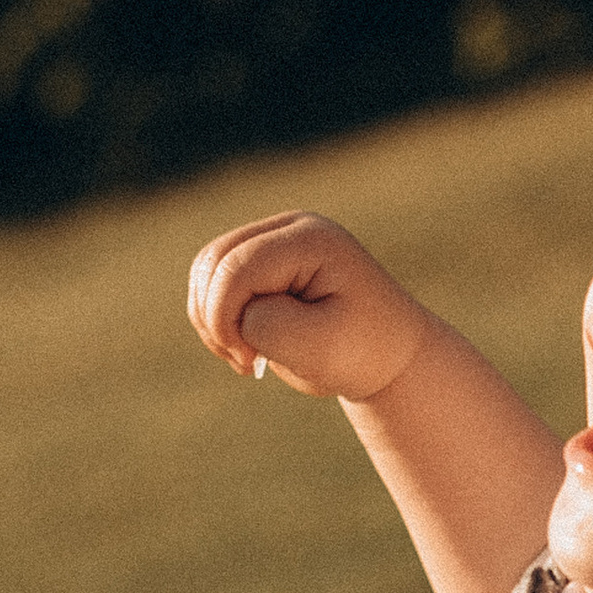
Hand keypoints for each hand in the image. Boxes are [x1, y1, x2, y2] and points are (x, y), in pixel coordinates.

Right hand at [187, 212, 432, 403]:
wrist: (387, 356)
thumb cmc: (362, 353)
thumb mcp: (319, 349)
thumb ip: (267, 325)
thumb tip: (234, 312)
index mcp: (311, 239)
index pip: (237, 266)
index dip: (225, 317)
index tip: (250, 364)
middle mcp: (289, 228)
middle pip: (214, 260)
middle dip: (214, 317)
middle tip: (247, 363)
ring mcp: (273, 241)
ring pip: (206, 270)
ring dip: (211, 320)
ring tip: (247, 359)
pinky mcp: (261, 264)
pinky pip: (212, 283)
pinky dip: (216, 319)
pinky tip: (245, 348)